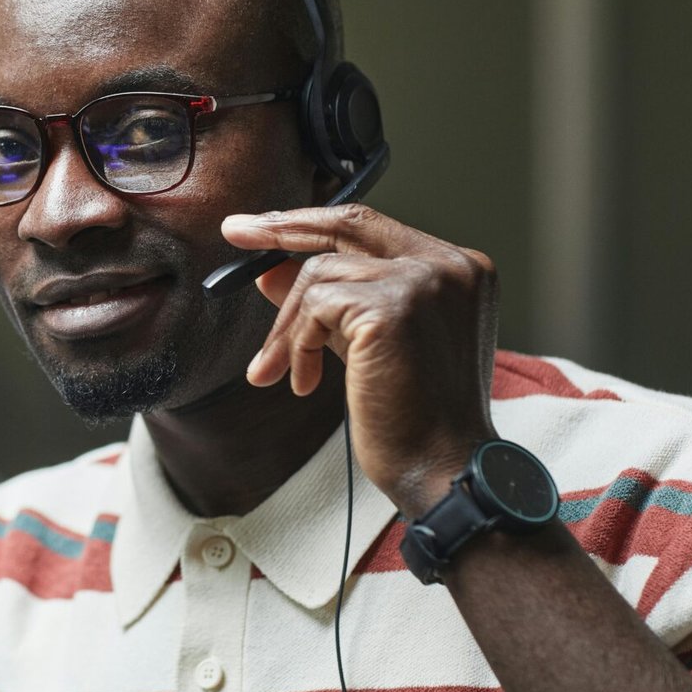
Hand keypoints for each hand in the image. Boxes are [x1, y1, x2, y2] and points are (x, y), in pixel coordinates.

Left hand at [221, 204, 499, 515]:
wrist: (441, 467)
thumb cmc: (414, 415)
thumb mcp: (364, 341)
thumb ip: (329, 300)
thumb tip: (271, 269)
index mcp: (457, 269)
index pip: (370, 227)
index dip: (310, 223)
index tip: (261, 227)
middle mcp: (448, 265)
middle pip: (347, 225)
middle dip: (281, 228)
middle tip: (235, 233)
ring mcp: (424, 281)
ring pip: (320, 273)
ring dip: (288, 327)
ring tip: (281, 369)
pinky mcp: (393, 307)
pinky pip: (316, 307)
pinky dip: (299, 344)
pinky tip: (306, 382)